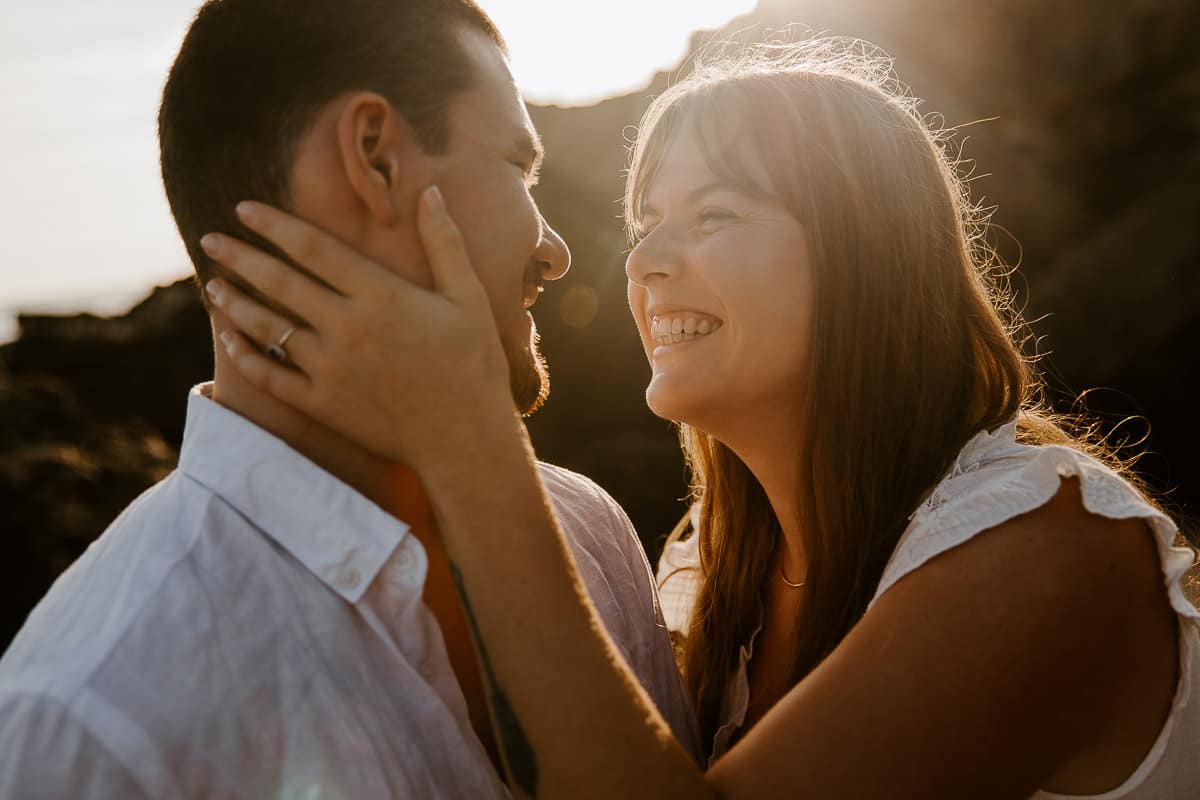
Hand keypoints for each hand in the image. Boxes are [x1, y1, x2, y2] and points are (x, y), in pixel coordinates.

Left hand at [200, 185, 518, 466]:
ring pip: (267, 328)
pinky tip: (229, 338)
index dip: (273, 225)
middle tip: (211, 238)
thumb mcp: (469, 297)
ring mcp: (331, 369)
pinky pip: (270, 376)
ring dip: (234, 303)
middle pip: (280, 282)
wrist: (465, 437)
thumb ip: (445, 242)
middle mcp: (348, 328)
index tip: (243, 208)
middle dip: (239, 257)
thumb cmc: (473, 363)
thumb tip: (430, 192)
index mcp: (381, 296)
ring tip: (212, 285)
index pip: (313, 248)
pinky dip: (244, 356)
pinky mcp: (323, 404)